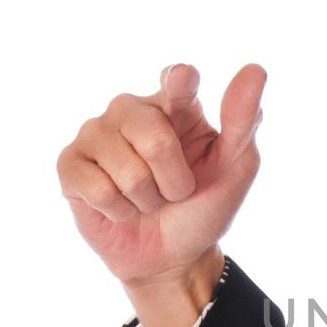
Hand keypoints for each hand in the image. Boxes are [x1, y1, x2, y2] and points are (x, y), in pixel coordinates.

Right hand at [57, 61, 265, 287]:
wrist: (173, 257)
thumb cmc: (203, 206)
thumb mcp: (236, 169)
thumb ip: (242, 121)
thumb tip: (255, 70)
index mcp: (175, 104)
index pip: (177, 81)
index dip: (179, 82)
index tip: (183, 79)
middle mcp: (131, 109)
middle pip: (154, 136)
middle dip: (174, 180)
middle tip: (175, 191)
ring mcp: (96, 133)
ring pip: (126, 169)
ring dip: (147, 199)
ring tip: (148, 199)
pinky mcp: (71, 164)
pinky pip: (97, 188)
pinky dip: (119, 210)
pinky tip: (120, 208)